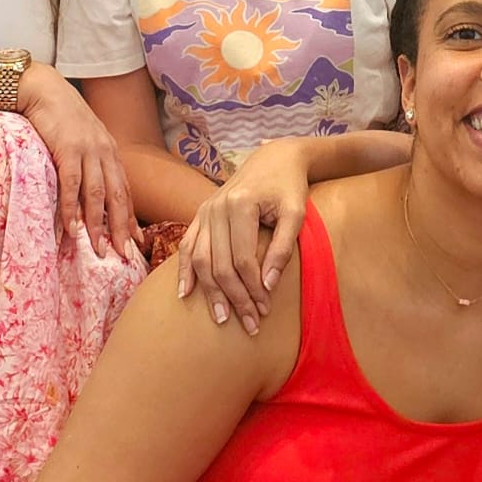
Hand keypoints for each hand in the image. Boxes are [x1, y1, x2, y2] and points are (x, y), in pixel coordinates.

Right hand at [18, 66, 136, 258]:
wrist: (43, 90)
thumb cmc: (60, 116)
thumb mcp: (83, 139)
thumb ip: (90, 161)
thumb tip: (88, 191)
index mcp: (110, 151)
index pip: (124, 189)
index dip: (130, 217)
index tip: (136, 241)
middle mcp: (104, 151)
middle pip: (117, 196)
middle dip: (122, 228)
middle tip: (125, 255)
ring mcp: (88, 150)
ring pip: (97, 195)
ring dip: (98, 226)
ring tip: (99, 251)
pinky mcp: (68, 149)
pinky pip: (72, 185)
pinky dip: (73, 209)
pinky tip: (73, 228)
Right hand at [175, 138, 311, 332]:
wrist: (274, 157)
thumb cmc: (289, 186)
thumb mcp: (296, 213)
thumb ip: (283, 248)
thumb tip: (268, 285)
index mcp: (241, 204)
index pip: (243, 259)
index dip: (253, 289)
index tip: (265, 310)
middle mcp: (217, 207)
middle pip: (220, 264)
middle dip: (234, 297)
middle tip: (249, 324)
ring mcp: (205, 210)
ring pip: (201, 259)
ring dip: (210, 292)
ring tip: (222, 318)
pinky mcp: (201, 213)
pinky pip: (187, 245)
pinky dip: (184, 270)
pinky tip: (185, 294)